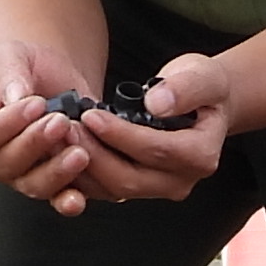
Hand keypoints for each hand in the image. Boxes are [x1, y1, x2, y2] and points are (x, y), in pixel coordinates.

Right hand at [0, 40, 109, 212]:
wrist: (58, 76)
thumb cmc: (26, 66)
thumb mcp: (11, 56)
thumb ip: (8, 74)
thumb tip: (15, 96)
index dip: (6, 125)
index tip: (35, 103)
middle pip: (5, 165)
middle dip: (35, 144)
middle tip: (61, 121)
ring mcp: (24, 174)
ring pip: (33, 185)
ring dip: (56, 171)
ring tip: (80, 151)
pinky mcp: (55, 183)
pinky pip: (58, 199)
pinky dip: (68, 200)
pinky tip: (79, 197)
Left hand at [68, 50, 235, 201]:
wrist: (203, 103)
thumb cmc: (205, 88)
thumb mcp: (204, 76)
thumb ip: (185, 88)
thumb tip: (157, 104)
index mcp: (200, 156)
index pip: (156, 151)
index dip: (120, 135)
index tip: (91, 115)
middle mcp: (180, 180)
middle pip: (129, 179)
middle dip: (93, 154)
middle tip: (66, 128)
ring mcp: (158, 188)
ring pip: (113, 189)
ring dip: (82, 166)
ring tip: (60, 136)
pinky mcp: (138, 188)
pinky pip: (104, 189)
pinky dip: (81, 173)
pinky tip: (63, 150)